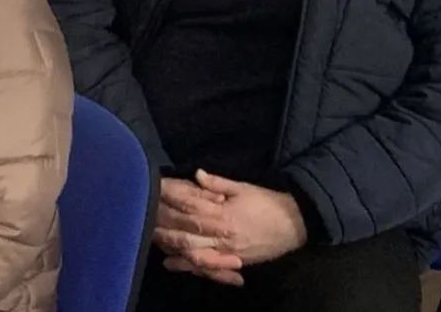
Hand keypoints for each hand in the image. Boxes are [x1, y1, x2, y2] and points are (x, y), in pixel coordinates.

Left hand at [154, 169, 306, 265]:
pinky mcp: (233, 261)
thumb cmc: (268, 203)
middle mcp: (222, 236)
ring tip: (153, 241)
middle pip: (185, 234)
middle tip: (145, 221)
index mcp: (223, 214)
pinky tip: (172, 264)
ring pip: (192, 253)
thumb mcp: (243, 188)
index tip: (153, 195)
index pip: (189, 208)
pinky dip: (188, 266)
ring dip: (171, 248)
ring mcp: (227, 252)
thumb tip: (195, 174)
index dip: (170, 202)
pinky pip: (207, 267)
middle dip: (164, 228)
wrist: (296, 225)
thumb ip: (217, 184)